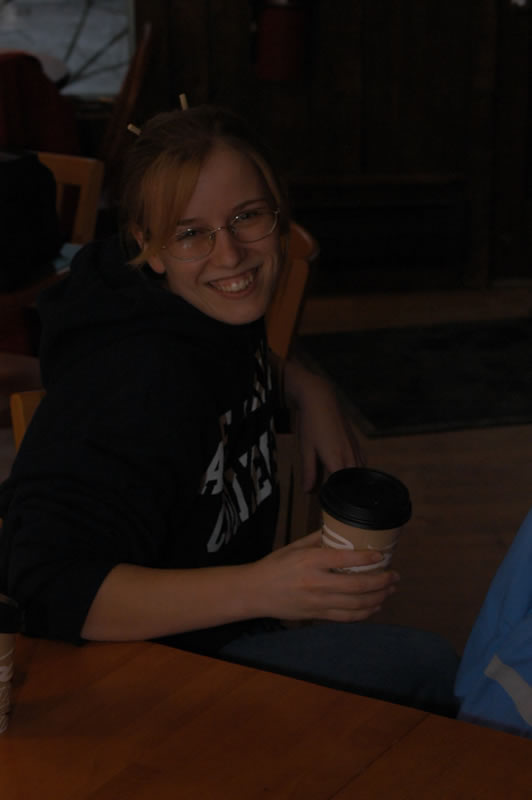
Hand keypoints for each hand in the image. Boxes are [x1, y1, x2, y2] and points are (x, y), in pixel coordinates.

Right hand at [250, 532, 398, 622]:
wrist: (255, 592)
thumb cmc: (275, 566)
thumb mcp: (295, 546)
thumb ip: (319, 540)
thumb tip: (341, 532)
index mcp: (310, 561)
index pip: (344, 559)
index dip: (367, 557)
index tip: (382, 554)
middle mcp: (316, 582)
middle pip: (357, 585)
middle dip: (382, 581)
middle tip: (394, 575)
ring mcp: (317, 602)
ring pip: (356, 604)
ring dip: (378, 597)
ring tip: (390, 589)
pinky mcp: (317, 615)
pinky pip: (347, 617)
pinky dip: (365, 613)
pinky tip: (375, 606)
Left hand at [283, 359, 364, 490]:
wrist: (321, 399)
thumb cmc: (311, 424)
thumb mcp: (306, 450)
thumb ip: (309, 472)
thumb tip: (308, 491)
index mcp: (337, 461)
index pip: (341, 489)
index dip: (336, 499)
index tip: (331, 507)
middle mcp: (350, 457)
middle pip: (353, 484)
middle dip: (346, 493)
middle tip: (338, 502)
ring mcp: (356, 449)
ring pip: (359, 474)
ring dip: (352, 482)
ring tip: (345, 491)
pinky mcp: (357, 443)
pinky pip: (361, 463)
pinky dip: (357, 471)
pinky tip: (351, 474)